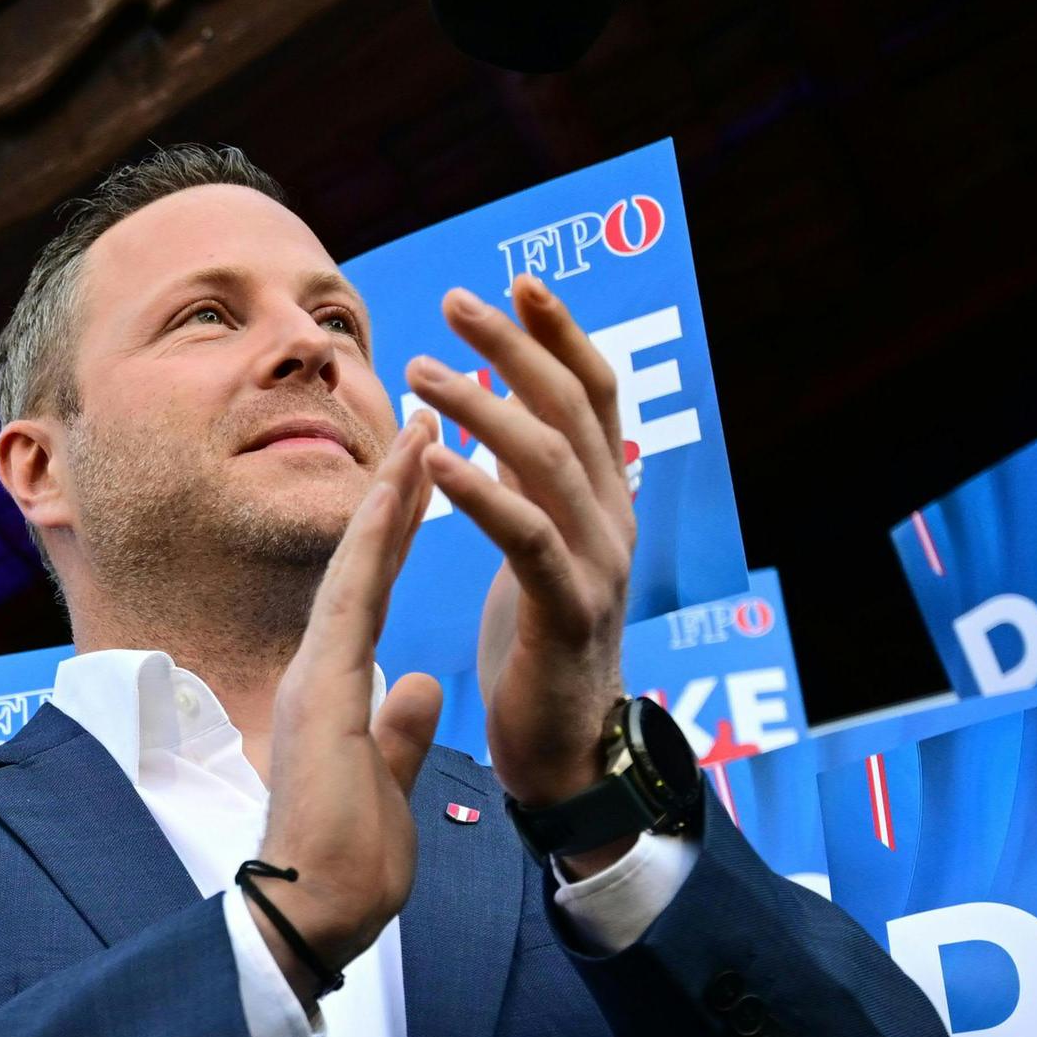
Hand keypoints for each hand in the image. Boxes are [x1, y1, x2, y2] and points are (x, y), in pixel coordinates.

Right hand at [246, 420, 447, 1007]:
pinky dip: (376, 540)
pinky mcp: (322, 691)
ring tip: (422, 428)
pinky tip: (398, 489)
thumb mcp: (388, 781)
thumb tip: (418, 686)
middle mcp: (319, 673)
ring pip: (356, 566)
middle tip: (426, 420)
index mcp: (335, 693)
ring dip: (390, 495)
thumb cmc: (346, 865)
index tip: (424, 477)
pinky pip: (353, 599)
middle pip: (362, 566)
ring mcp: (316, 677)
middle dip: (396, 493)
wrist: (315, 911)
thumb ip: (399, 729)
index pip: (371, 597)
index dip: (398, 535)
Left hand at [404, 274, 634, 849]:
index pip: (595, 395)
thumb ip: (531, 486)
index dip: (560, 335)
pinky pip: (526, 537)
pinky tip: (432, 460)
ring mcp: (598, 565)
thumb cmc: (542, 653)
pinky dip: (479, 491)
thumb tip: (505, 418)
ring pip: (548, 461)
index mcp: (606, 502)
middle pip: (574, 408)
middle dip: (516, 346)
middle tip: (458, 301)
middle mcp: (614, 521)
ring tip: (422, 371)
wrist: (567, 754)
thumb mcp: (538, 552)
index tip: (516, 283)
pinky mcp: (568, 613)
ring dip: (484, 406)